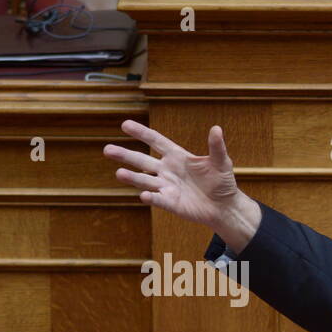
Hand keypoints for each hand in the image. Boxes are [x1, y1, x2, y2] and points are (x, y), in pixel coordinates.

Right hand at [104, 120, 258, 247]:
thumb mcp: (221, 163)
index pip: (156, 141)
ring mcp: (167, 187)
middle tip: (107, 150)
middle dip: (126, 155)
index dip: (141, 133)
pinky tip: (144, 196)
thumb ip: (216, 147)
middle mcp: (167, 170)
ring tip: (119, 173)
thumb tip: (216, 129)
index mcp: (177, 156)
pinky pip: (158, 200)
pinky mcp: (171, 203)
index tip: (124, 124)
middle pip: (143, 160)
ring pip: (145, 180)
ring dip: (132, 177)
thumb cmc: (222, 182)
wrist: (225, 207)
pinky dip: (152, 198)